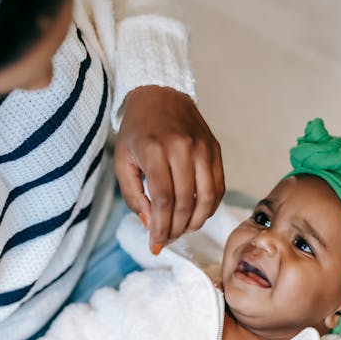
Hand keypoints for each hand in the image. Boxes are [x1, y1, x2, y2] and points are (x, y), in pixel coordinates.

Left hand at [114, 86, 224, 251]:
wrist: (160, 96)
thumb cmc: (137, 132)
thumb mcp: (122, 161)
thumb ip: (132, 195)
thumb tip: (150, 223)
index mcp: (155, 150)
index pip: (163, 200)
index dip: (161, 227)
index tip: (156, 243)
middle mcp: (182, 148)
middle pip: (185, 203)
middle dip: (176, 229)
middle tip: (166, 239)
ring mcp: (203, 148)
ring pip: (206, 198)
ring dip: (194, 222)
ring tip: (181, 229)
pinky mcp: (215, 149)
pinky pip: (218, 187)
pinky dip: (209, 207)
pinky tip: (195, 214)